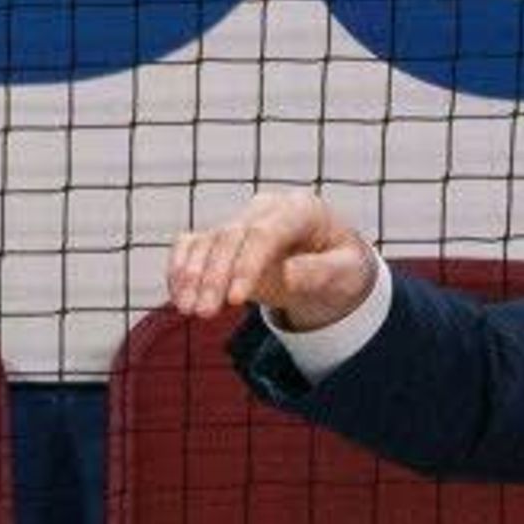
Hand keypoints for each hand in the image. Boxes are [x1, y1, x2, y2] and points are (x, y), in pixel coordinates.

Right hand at [168, 190, 380, 330]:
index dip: (247, 265)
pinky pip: (194, 244)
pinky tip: (177, 294)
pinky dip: (181, 267)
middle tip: (204, 314)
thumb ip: (320, 271)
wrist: (333, 257)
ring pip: (208, 240)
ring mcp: (242, 220)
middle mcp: (266, 210)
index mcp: (301, 210)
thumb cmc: (343, 265)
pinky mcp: (224, 237)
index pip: (266, 234)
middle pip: (231, 236)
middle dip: (214, 276)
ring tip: (186, 310)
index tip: (236, 300)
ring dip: (192, 275)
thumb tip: (287, 276)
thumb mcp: (347, 272)